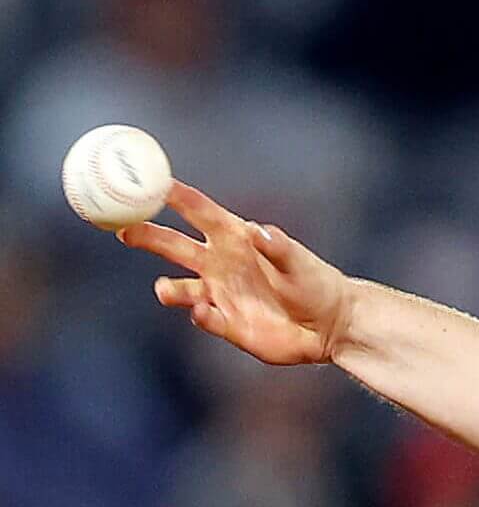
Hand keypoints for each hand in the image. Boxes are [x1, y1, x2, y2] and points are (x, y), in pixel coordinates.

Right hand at [118, 181, 350, 365]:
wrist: (329, 327)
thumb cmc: (317, 285)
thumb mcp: (301, 263)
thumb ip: (279, 247)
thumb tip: (259, 232)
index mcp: (235, 238)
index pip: (197, 210)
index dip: (172, 194)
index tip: (145, 179)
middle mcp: (220, 263)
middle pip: (173, 244)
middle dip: (147, 235)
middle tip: (122, 229)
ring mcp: (220, 294)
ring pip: (181, 287)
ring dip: (169, 288)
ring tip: (165, 290)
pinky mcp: (226, 323)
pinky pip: (204, 318)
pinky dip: (201, 316)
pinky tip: (204, 313)